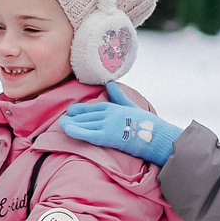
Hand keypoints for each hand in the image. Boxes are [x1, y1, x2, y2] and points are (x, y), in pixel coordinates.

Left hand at [59, 83, 179, 164]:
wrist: (158, 136)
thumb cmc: (148, 124)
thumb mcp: (132, 106)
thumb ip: (119, 96)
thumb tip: (111, 83)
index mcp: (115, 107)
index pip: (94, 107)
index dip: (82, 110)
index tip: (72, 111)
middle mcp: (109, 114)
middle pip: (88, 116)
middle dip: (75, 118)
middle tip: (63, 119)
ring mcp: (108, 124)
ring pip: (85, 124)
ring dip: (71, 124)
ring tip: (61, 124)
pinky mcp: (107, 136)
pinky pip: (88, 134)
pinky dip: (76, 131)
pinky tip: (66, 130)